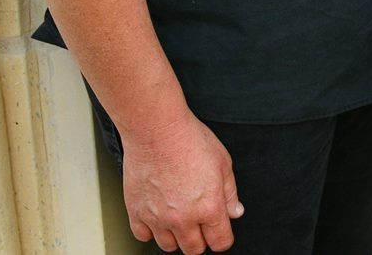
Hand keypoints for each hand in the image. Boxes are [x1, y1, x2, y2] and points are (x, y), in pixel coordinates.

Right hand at [122, 112, 242, 252]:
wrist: (156, 129)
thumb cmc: (189, 139)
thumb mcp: (222, 162)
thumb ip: (230, 192)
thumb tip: (234, 212)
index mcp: (209, 208)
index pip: (220, 243)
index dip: (222, 237)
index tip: (220, 230)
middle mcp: (183, 219)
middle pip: (194, 249)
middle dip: (200, 238)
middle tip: (199, 221)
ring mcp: (158, 218)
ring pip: (168, 246)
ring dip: (176, 236)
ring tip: (178, 216)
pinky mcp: (136, 212)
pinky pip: (143, 235)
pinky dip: (150, 229)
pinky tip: (157, 215)